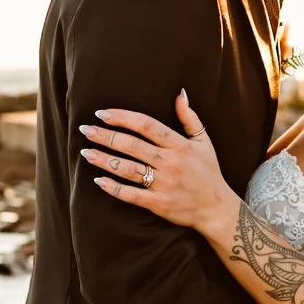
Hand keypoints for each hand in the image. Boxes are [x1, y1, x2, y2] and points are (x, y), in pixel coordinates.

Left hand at [81, 94, 233, 235]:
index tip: (102, 113)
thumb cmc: (209, 173)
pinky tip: (99, 180)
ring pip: (129, 169)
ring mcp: (164, 184)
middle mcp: (171, 163)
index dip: (123, 118)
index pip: (146, 125)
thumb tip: (179, 94)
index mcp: (180, 145)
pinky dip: (115, 188)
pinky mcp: (160, 204)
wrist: (218, 209)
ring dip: (105, 160)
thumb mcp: (204, 142)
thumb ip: (190, 118)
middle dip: (106, 136)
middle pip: (132, 145)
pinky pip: (133, 195)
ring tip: (86, 153)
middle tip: (86, 130)